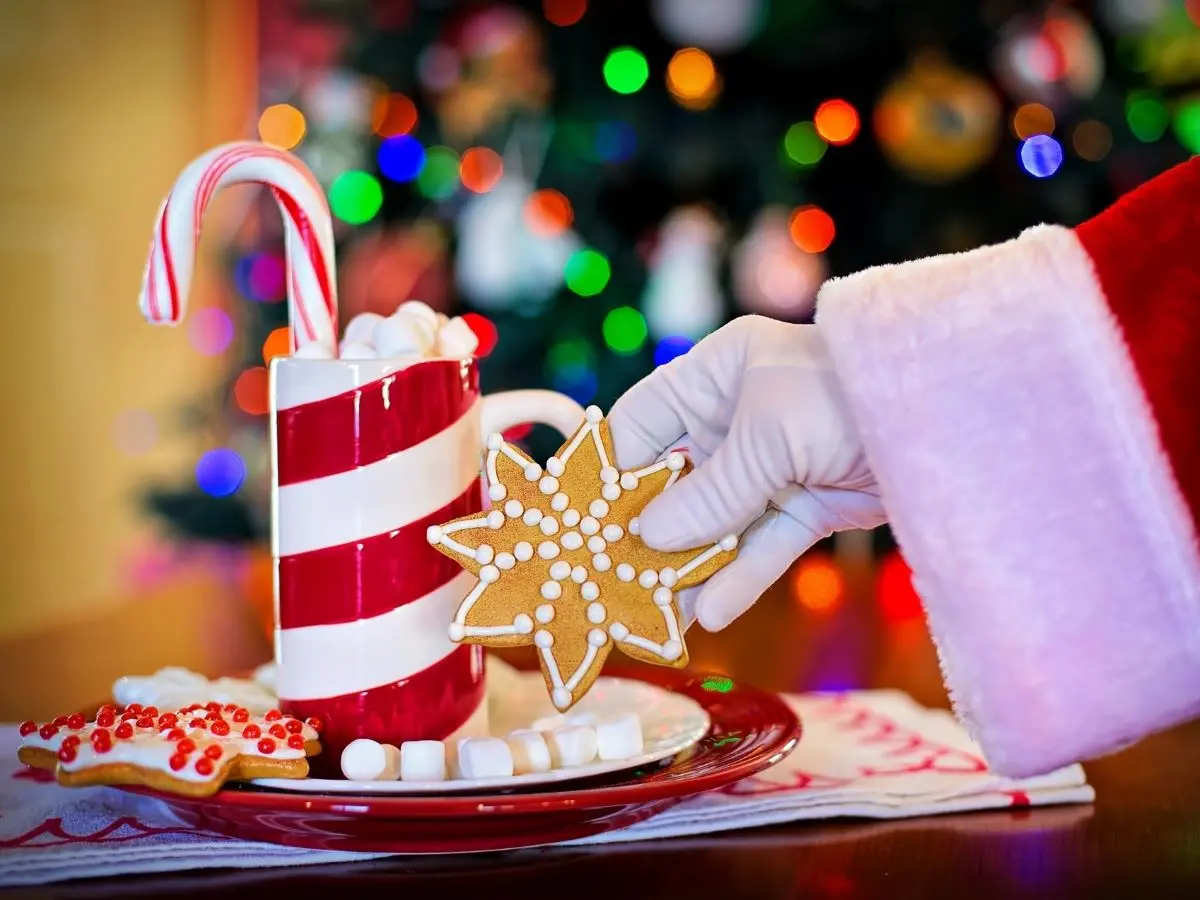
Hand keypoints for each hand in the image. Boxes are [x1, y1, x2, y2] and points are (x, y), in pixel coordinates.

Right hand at [607, 315, 885, 630]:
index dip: (610, 471)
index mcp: (715, 375)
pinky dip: (738, 577)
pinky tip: (710, 612)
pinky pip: (761, 544)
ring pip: (715, 522)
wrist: (954, 415)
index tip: (579, 522)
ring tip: (654, 615)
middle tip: (609, 580)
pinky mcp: (807, 503)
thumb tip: (646, 537)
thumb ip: (710, 491)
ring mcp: (771, 464)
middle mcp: (736, 418)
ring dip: (688, 567)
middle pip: (674, 481)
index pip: (641, 423)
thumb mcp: (770, 436)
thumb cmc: (849, 394)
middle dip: (645, 532)